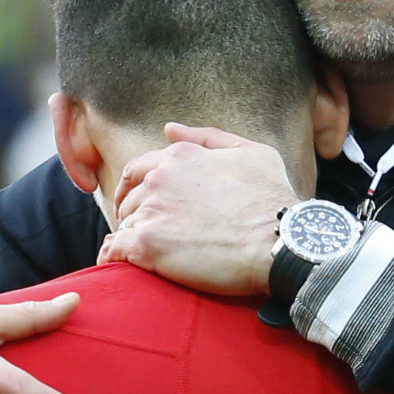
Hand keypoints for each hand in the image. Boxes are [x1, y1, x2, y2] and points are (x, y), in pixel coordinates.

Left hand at [99, 123, 298, 296]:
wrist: (279, 241)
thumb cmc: (272, 199)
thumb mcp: (251, 152)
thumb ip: (207, 137)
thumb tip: (169, 128)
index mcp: (179, 157)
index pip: (139, 170)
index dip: (135, 187)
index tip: (140, 203)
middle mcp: (159, 179)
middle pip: (129, 198)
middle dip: (134, 214)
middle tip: (149, 233)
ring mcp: (152, 210)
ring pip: (124, 224)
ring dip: (131, 237)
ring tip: (148, 254)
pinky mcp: (147, 244)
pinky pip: (115, 249)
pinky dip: (114, 257)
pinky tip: (121, 264)